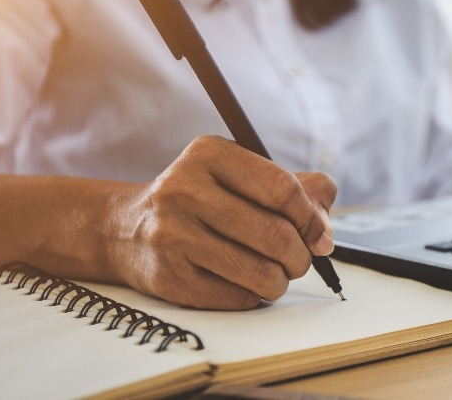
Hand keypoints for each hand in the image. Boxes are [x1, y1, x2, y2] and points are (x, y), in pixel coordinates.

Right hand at [106, 135, 336, 309]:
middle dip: (301, 255)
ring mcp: (172, 235)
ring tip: (275, 273)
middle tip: (299, 260)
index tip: (319, 234)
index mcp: (208, 154)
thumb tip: (325, 230)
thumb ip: (293, 188)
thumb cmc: (200, 200)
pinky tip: (243, 282)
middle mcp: (184, 190)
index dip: (311, 217)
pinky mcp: (169, 277)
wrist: (126, 229)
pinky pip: (238, 297)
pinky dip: (253, 295)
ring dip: (281, 280)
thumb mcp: (238, 175)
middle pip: (275, 234)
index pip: (281, 188)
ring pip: (260, 272)